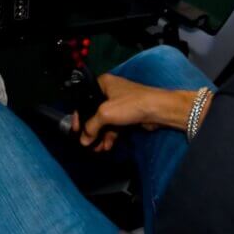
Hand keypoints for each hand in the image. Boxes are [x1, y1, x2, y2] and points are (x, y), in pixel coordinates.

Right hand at [73, 73, 194, 151]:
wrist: (157, 109)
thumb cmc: (129, 104)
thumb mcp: (105, 113)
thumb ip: (91, 126)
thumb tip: (83, 140)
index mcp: (103, 83)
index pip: (84, 99)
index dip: (79, 115)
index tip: (76, 130)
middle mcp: (110, 92)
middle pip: (94, 113)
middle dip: (91, 129)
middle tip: (86, 142)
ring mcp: (120, 104)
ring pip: (105, 122)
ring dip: (100, 136)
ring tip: (96, 149)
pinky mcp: (128, 115)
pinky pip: (114, 126)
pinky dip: (110, 136)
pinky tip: (106, 146)